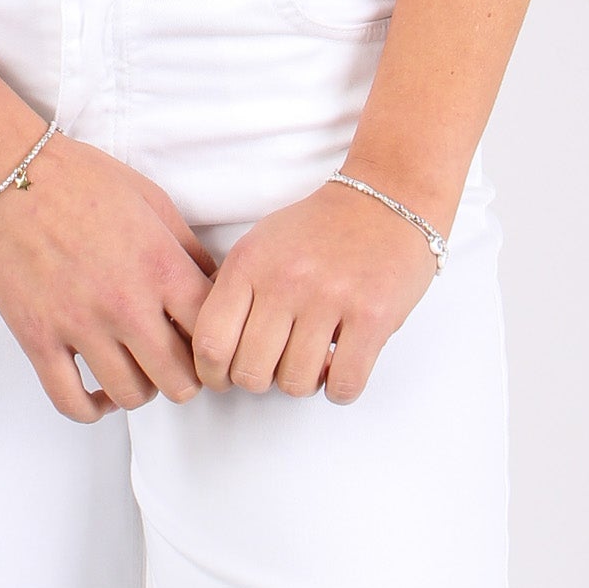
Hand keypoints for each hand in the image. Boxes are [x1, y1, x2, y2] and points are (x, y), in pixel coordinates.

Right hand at [0, 131, 219, 423]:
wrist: (11, 175)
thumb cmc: (81, 179)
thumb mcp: (151, 199)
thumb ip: (186, 247)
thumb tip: (213, 283)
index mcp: (159, 266)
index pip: (211, 333)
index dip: (215, 343)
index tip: (206, 341)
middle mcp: (125, 303)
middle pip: (178, 380)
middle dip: (184, 377)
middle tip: (174, 363)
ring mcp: (80, 325)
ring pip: (130, 396)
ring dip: (140, 389)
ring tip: (135, 369)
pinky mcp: (38, 339)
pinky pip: (71, 402)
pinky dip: (91, 409)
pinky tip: (97, 392)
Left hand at [190, 181, 439, 401]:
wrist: (384, 199)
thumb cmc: (319, 228)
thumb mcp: (260, 243)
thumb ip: (231, 288)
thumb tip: (204, 342)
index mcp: (249, 262)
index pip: (210, 342)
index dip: (212, 374)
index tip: (224, 377)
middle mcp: (285, 280)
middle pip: (251, 373)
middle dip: (261, 380)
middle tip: (275, 364)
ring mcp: (329, 298)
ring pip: (296, 384)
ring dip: (304, 381)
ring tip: (313, 357)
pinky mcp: (372, 316)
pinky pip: (343, 385)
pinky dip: (340, 388)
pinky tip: (341, 364)